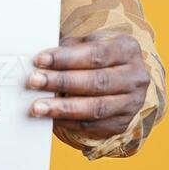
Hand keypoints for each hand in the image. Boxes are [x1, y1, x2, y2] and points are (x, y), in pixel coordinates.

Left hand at [27, 31, 148, 141]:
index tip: (40, 59)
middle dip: (62, 82)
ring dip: (63, 108)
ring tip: (37, 106)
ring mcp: (132, 103)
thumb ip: (69, 48)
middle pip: (97, 82)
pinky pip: (92, 125)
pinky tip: (50, 117)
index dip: (67, 58)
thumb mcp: (89, 43)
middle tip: (34, 81)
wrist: (122, 79)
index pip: (96, 54)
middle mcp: (135, 77)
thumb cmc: (98, 57)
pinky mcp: (122, 123)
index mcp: (127, 50)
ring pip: (95, 108)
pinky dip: (68, 122)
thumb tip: (40, 58)